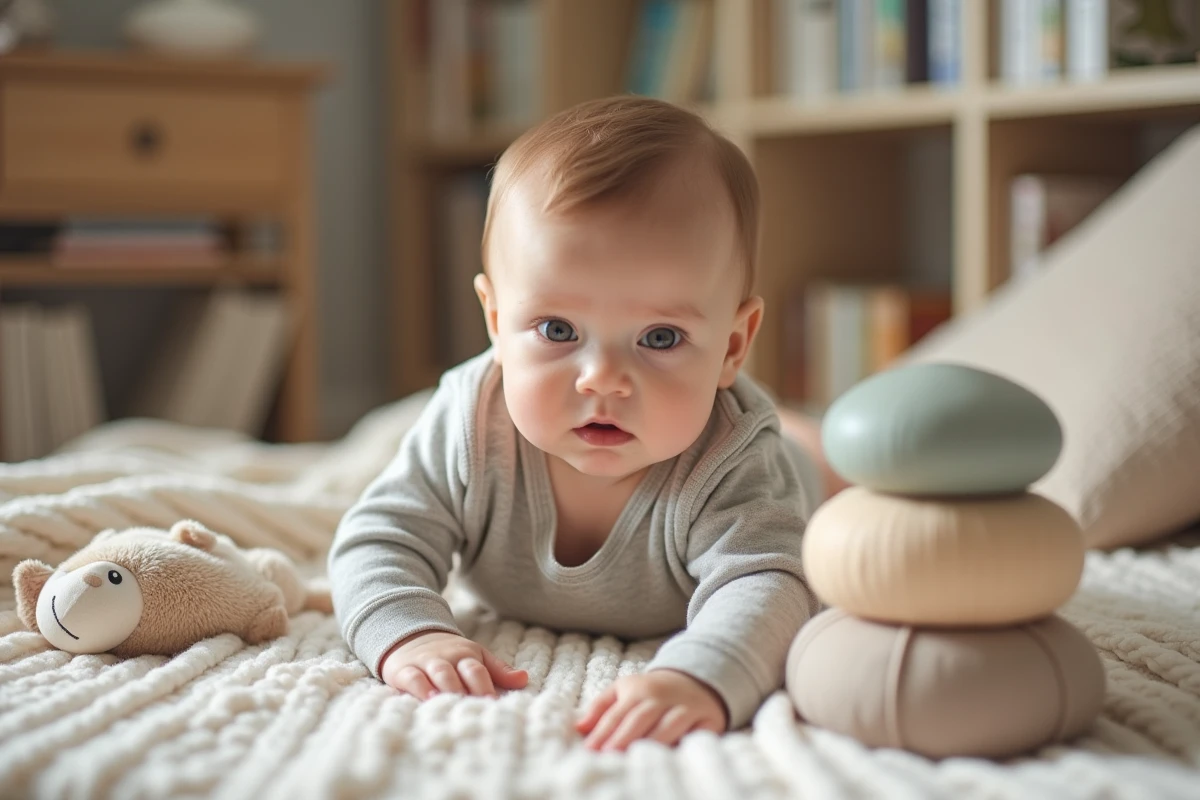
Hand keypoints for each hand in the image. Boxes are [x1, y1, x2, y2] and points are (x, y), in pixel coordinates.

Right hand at [380, 630, 527, 699]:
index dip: (485, 685)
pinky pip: (412, 678)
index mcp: (467, 655)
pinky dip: (419, 687)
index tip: (494, 704)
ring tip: (454, 702)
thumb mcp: (475, 656)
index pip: (478, 669)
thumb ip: (498, 671)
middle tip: (476, 708)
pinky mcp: (404, 670)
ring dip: (447, 687)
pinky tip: (427, 699)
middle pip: (459, 671)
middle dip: (467, 689)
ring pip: (438, 673)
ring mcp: (426, 663)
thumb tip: (524, 680)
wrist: (410, 636)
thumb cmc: (450, 654)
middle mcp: (447, 658)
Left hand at [575, 669, 727, 750]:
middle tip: (609, 756)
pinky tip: (674, 757)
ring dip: (653, 742)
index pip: (617, 714)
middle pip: (641, 718)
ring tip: (636, 759)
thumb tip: (579, 728)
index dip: (602, 732)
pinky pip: (698, 733)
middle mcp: (661, 698)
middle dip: (624, 738)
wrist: (695, 678)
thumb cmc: (651, 691)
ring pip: (669, 725)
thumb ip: (601, 707)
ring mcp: (686, 708)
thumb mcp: (623, 689)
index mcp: (638, 691)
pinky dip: (688, 743)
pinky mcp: (707, 719)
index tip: (589, 750)